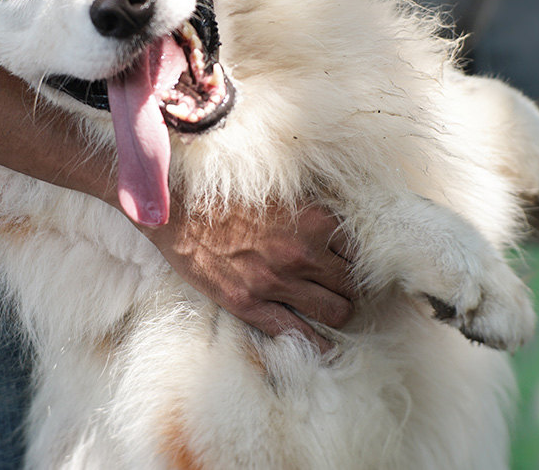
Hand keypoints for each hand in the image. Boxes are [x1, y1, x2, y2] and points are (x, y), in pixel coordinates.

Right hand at [135, 198, 355, 351]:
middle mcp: (302, 253)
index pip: (359, 251)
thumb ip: (312, 213)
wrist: (178, 211)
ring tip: (332, 311)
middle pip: (352, 284)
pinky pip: (299, 334)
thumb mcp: (280, 193)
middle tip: (342, 290)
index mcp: (313, 221)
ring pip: (337, 311)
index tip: (349, 265)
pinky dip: (317, 343)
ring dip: (338, 312)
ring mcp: (277, 282)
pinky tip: (322, 345)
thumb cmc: (227, 197)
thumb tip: (338, 233)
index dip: (354, 260)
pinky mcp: (251, 303)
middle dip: (350, 288)